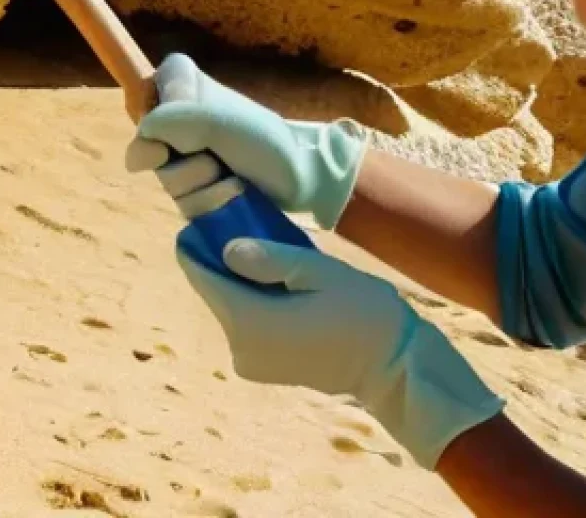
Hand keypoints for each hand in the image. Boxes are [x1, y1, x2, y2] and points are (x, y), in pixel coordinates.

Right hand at [132, 54, 368, 229]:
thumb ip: (170, 121)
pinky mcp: (198, 190)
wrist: (301, 179)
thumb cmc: (263, 140)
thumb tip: (137, 149)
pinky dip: (209, 203)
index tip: (177, 124)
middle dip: (184, 160)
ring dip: (201, 184)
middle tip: (213, 157)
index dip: (158, 109)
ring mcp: (189, 157)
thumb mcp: (216, 120)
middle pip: (150, 143)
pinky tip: (230, 197)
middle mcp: (183, 122)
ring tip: (230, 179)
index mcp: (189, 88)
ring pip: (167, 178)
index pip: (149, 85)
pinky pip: (183, 203)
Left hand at [176, 229, 502, 468]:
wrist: (389, 365)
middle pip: (216, 291)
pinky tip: (276, 278)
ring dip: (240, 278)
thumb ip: (270, 259)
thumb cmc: (360, 310)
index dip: (196, 246)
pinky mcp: (260, 367)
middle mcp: (239, 347)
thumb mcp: (317, 271)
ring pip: (230, 306)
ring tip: (262, 245)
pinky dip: (252, 299)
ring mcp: (248, 362)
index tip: (198, 219)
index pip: (203, 277)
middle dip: (221, 258)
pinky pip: (245, 322)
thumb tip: (226, 250)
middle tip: (239, 222)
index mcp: (249, 322)